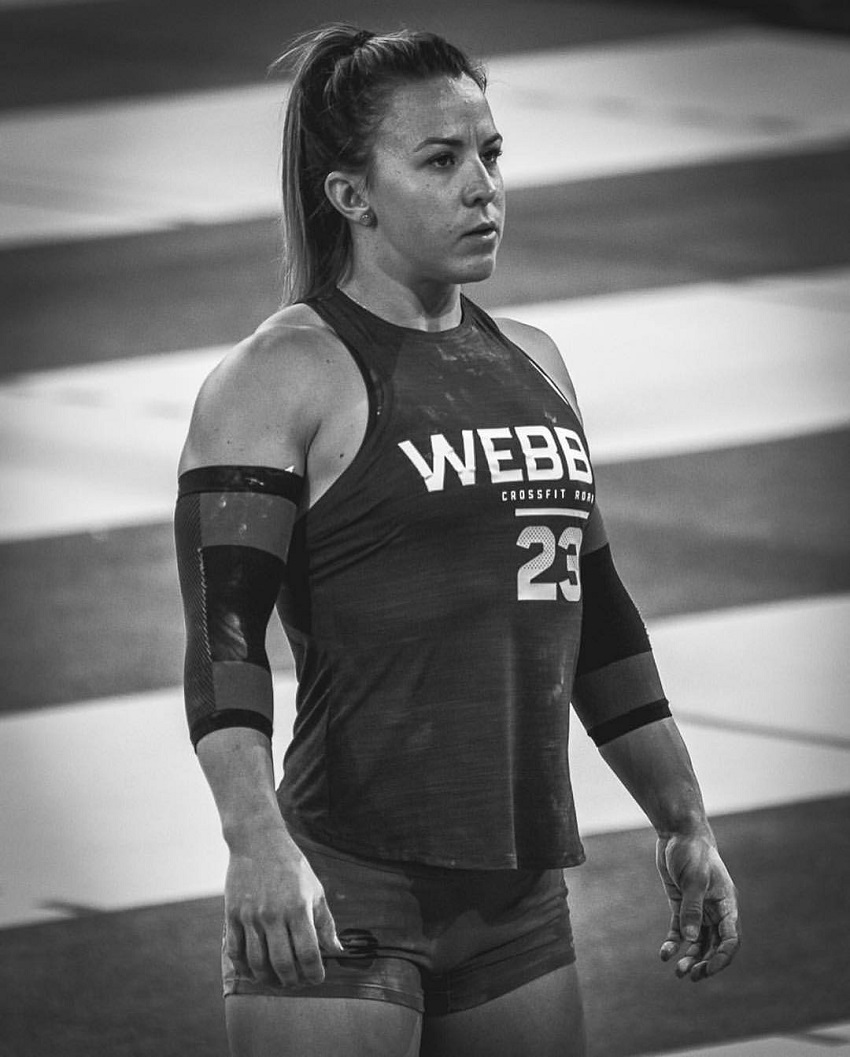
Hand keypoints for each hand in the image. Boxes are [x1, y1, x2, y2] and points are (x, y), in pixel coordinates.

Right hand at [224, 832, 343, 987]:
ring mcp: (251, 916)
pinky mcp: (233, 914)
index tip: (317, 978)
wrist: (258, 841)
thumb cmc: (291, 865)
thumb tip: (335, 950)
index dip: (314, 973)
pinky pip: (235, 951)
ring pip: (257, 962)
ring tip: (277, 981)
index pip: (308, 953)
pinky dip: (243, 968)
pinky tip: (253, 972)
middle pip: (282, 963)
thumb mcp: (315, 889)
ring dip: (268, 979)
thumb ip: (325, 922)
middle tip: (297, 983)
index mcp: (298, 908)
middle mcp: (274, 914)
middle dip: (292, 981)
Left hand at [656, 832, 739, 981]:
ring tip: (678, 972)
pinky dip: (674, 943)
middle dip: (705, 963)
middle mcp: (715, 910)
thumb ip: (692, 909)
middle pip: (714, 945)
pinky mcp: (681, 905)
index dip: (722, 957)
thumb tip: (691, 940)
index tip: (708, 969)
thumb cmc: (692, 852)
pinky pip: (680, 930)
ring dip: (690, 957)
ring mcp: (698, 909)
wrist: (677, 833)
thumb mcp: (693, 879)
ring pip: (698, 942)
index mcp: (726, 904)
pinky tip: (665, 954)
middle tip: (690, 975)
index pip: (730, 939)